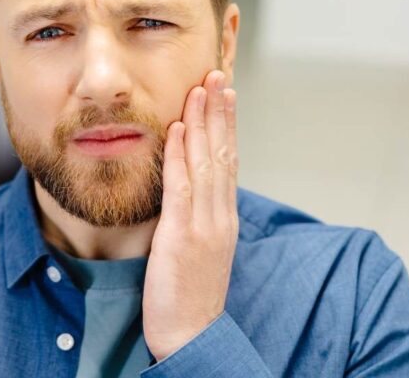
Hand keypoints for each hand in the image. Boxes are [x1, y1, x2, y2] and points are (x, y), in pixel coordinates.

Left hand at [142, 69, 238, 361]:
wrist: (192, 335)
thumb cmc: (188, 294)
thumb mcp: (197, 248)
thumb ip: (195, 217)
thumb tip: (187, 189)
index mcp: (223, 217)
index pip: (228, 160)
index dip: (226, 124)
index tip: (223, 91)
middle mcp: (220, 215)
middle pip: (223, 152)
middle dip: (220, 111)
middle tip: (217, 72)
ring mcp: (205, 224)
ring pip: (207, 162)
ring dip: (204, 121)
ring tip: (201, 86)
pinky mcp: (183, 236)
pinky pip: (183, 187)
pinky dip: (182, 155)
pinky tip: (180, 128)